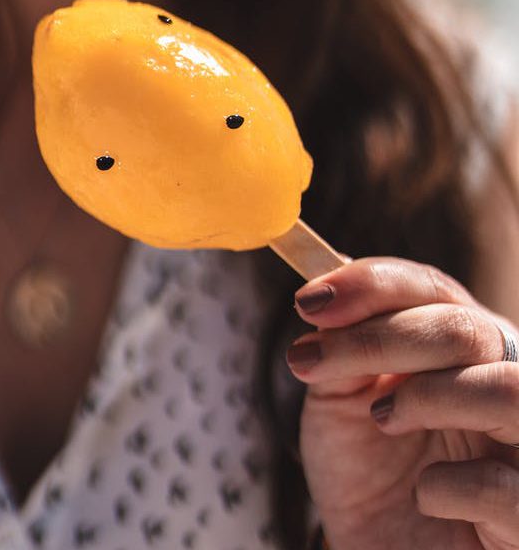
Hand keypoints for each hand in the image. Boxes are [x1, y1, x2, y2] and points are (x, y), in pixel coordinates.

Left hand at [287, 257, 518, 549]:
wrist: (382, 549)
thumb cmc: (369, 473)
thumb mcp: (340, 399)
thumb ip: (340, 347)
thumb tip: (324, 300)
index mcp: (463, 348)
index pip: (433, 288)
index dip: (371, 284)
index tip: (309, 303)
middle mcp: (508, 383)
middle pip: (467, 328)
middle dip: (380, 338)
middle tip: (315, 363)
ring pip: (508, 389)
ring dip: (428, 395)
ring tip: (384, 418)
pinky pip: (507, 486)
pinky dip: (448, 487)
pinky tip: (424, 494)